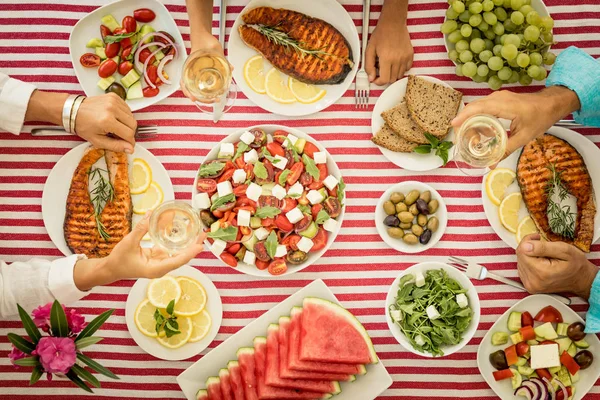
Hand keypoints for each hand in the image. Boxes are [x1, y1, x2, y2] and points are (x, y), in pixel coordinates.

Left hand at [75, 93, 136, 152]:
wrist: (73, 110)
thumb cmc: (84, 126)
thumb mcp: (97, 141)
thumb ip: (115, 146)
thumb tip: (130, 149)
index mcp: (107, 121)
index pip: (129, 134)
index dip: (130, 142)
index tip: (128, 145)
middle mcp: (112, 109)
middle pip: (133, 124)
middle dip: (130, 132)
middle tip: (121, 135)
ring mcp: (114, 101)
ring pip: (132, 116)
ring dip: (127, 123)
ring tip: (116, 126)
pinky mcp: (114, 96)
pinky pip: (127, 108)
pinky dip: (124, 115)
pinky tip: (115, 118)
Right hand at [103, 213, 205, 280]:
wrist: (111, 269)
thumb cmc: (119, 260)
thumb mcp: (129, 243)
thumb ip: (141, 229)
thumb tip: (150, 214)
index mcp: (156, 268)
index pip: (177, 261)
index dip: (189, 253)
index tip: (200, 246)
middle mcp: (161, 267)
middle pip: (182, 257)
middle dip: (194, 246)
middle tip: (204, 234)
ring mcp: (161, 263)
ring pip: (178, 254)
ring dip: (189, 244)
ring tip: (199, 233)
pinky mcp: (158, 258)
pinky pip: (171, 250)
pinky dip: (179, 242)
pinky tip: (185, 233)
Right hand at [182, 32, 229, 103]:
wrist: (202, 36)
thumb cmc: (204, 41)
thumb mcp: (214, 48)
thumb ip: (222, 58)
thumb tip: (231, 68)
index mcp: (190, 66)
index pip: (184, 82)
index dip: (187, 91)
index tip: (193, 98)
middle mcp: (191, 71)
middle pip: (190, 89)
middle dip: (199, 98)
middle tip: (211, 101)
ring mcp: (196, 72)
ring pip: (196, 88)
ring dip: (203, 96)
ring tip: (214, 101)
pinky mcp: (202, 72)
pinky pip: (202, 83)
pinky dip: (207, 90)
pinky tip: (214, 95)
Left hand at [365, 12, 412, 84]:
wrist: (393, 23)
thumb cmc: (380, 34)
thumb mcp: (369, 49)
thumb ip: (369, 65)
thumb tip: (371, 78)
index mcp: (386, 58)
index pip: (385, 80)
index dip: (378, 82)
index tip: (375, 79)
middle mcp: (397, 59)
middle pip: (392, 79)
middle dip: (385, 77)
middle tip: (380, 70)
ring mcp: (405, 57)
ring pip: (399, 75)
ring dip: (393, 74)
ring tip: (388, 65)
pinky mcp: (410, 55)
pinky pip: (407, 69)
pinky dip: (401, 69)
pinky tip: (395, 62)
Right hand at [451, 86, 580, 157]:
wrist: (551, 103)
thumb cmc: (540, 118)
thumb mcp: (524, 137)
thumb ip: (506, 150)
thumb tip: (491, 165)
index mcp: (506, 106)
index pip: (479, 108)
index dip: (464, 116)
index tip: (454, 125)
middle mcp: (499, 98)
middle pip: (473, 108)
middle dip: (465, 123)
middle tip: (464, 140)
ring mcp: (498, 97)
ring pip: (476, 107)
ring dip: (471, 122)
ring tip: (475, 138)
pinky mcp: (498, 99)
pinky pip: (482, 107)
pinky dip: (478, 118)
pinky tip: (484, 131)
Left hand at [516, 234, 597, 298]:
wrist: (581, 280)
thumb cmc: (575, 264)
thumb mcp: (564, 250)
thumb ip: (543, 247)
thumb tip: (525, 246)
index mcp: (541, 273)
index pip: (522, 250)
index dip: (529, 241)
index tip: (538, 237)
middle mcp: (533, 282)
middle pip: (520, 256)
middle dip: (529, 248)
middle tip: (543, 246)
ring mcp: (531, 286)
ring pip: (520, 262)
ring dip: (529, 256)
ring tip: (544, 256)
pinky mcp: (530, 286)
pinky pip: (522, 269)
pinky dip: (529, 263)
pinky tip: (540, 263)